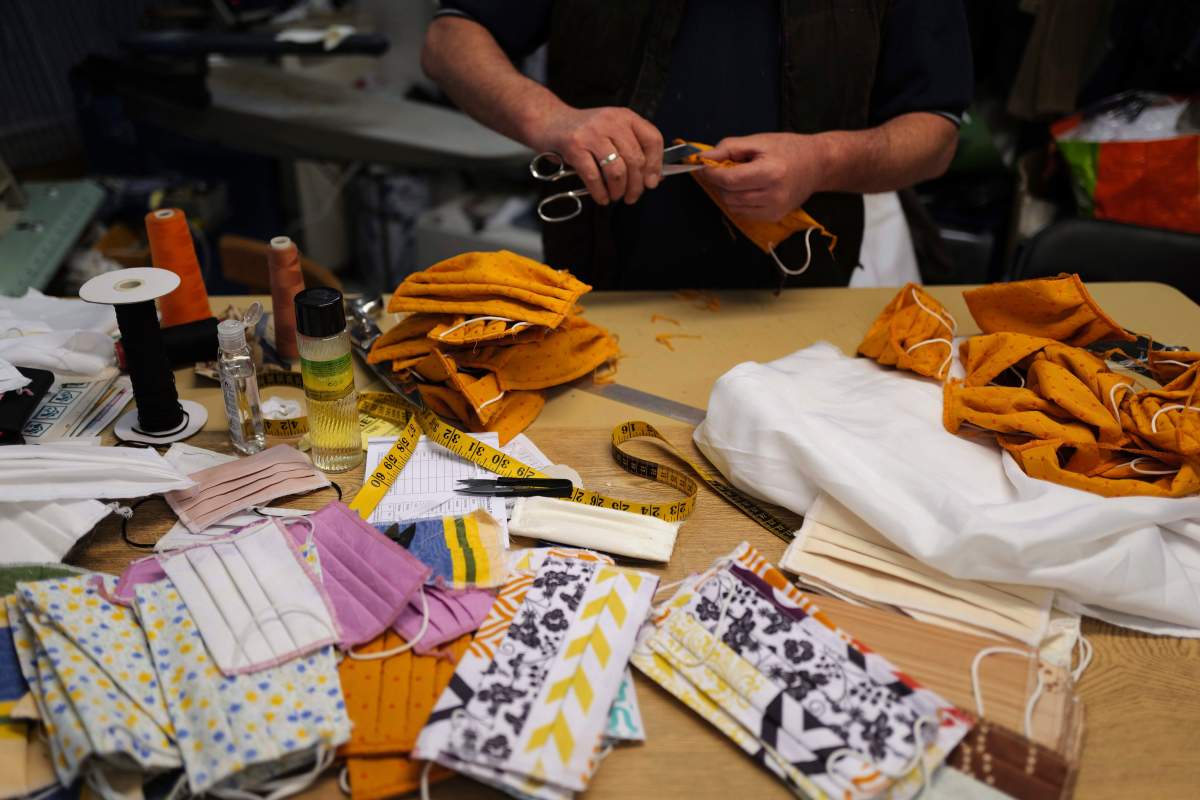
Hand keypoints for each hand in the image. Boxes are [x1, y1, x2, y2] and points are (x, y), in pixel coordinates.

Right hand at [531, 106, 663, 204]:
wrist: (549, 121)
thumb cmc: (584, 131)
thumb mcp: (611, 131)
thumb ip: (632, 149)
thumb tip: (653, 177)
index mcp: (625, 117)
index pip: (652, 140)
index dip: (655, 165)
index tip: (652, 182)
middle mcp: (611, 122)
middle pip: (635, 159)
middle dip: (636, 185)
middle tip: (632, 197)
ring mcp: (592, 134)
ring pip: (617, 170)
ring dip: (619, 190)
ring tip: (615, 196)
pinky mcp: (574, 147)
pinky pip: (593, 177)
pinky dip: (600, 192)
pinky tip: (601, 197)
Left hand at [699, 133, 826, 220]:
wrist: (818, 164)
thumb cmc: (789, 148)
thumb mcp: (759, 140)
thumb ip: (730, 148)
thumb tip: (704, 158)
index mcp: (771, 172)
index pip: (730, 179)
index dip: (712, 173)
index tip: (704, 165)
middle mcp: (774, 195)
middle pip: (729, 195)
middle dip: (719, 182)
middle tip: (721, 168)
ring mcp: (775, 210)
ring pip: (733, 206)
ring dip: (727, 192)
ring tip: (738, 177)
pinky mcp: (774, 217)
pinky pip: (743, 213)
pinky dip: (738, 201)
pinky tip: (748, 188)